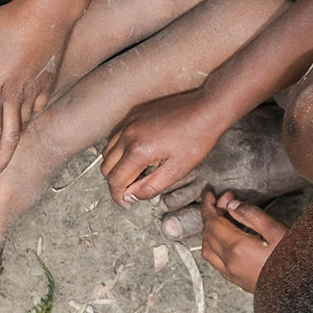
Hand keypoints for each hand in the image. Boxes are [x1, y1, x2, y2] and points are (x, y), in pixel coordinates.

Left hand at [0, 0, 70, 178]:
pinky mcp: (47, 83)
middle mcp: (17, 97)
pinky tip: (21, 122)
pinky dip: (26, 120)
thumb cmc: (8, 24)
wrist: (50, 11)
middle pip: (10, 138)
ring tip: (2, 154)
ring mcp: (35, 91)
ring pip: (23, 125)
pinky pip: (35, 109)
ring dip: (12, 144)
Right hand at [102, 89, 225, 204]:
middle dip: (115, 183)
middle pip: (106, 167)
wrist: (206, 110)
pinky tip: (137, 156)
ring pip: (107, 152)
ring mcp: (129, 122)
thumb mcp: (177, 171)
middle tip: (131, 190)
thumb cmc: (196, 139)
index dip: (119, 197)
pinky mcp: (134, 115)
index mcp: (138, 151)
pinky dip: (119, 150)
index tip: (127, 203)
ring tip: (135, 174)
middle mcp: (128, 135)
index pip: (115, 181)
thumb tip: (131, 196)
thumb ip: (150, 187)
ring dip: (115, 166)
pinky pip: (116, 136)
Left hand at [199, 191, 284, 292]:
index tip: (210, 194)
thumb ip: (251, 215)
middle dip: (211, 215)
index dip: (209, 205)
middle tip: (223, 201)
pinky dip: (213, 246)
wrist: (299, 291)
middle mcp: (229, 262)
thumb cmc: (293, 261)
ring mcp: (231, 274)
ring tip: (222, 218)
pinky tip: (225, 238)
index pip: (212, 222)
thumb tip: (231, 205)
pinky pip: (215, 261)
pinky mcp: (235, 281)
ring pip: (207, 249)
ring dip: (209, 231)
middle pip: (207, 234)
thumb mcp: (277, 231)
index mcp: (237, 248)